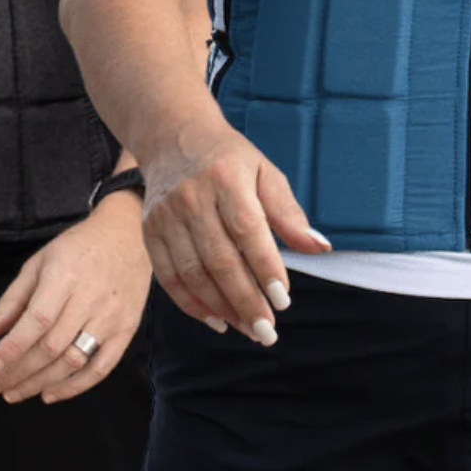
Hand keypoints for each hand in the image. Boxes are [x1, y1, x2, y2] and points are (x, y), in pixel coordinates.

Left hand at [0, 191, 150, 404]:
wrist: (127, 236)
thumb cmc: (78, 247)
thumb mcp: (40, 261)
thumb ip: (14, 297)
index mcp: (65, 276)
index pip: (38, 320)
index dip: (13, 347)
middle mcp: (90, 298)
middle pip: (51, 347)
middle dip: (18, 372)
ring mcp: (111, 316)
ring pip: (73, 361)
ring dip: (40, 383)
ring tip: (14, 393)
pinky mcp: (126, 329)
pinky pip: (101, 367)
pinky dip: (74, 387)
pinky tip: (49, 394)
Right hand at [141, 119, 329, 345]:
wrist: (176, 139)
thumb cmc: (230, 160)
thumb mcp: (265, 172)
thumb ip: (289, 212)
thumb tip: (319, 246)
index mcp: (226, 177)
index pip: (247, 228)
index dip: (265, 267)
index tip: (284, 300)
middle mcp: (192, 196)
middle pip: (219, 258)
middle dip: (245, 300)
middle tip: (268, 331)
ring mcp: (166, 215)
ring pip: (193, 273)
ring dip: (222, 308)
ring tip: (249, 329)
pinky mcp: (150, 232)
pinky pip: (169, 277)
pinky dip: (192, 304)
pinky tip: (217, 320)